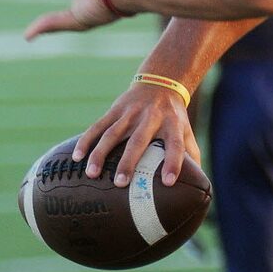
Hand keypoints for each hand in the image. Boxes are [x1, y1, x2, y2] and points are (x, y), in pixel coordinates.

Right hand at [72, 83, 201, 186]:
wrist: (160, 84)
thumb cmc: (174, 118)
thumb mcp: (187, 132)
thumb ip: (191, 157)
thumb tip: (196, 187)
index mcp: (172, 125)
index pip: (176, 146)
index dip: (173, 163)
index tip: (169, 183)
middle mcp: (151, 118)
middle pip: (139, 140)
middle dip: (129, 161)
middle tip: (120, 183)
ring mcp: (130, 113)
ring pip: (112, 133)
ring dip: (100, 153)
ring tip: (92, 174)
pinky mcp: (115, 110)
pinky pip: (97, 126)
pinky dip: (86, 141)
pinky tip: (76, 157)